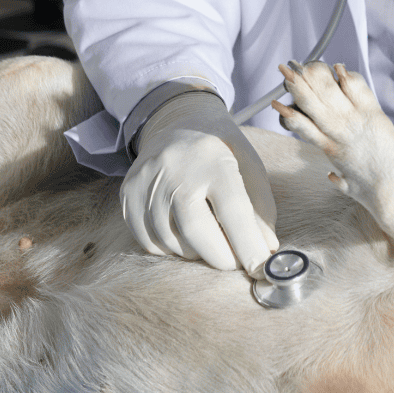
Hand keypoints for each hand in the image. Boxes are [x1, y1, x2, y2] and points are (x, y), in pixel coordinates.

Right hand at [121, 91, 277, 273]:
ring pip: (171, 242)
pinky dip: (171, 250)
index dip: (247, 245)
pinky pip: (149, 242)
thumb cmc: (222, 151)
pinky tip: (183, 236)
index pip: (233, 211)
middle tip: (234, 262)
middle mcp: (175, 168)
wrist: (177, 124)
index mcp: (213, 159)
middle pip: (196, 231)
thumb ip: (261, 209)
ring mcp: (147, 181)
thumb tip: (265, 250)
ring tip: (209, 241)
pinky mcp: (128, 194)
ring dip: (196, 254)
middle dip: (221, 258)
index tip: (259, 268)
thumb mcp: (250, 167)